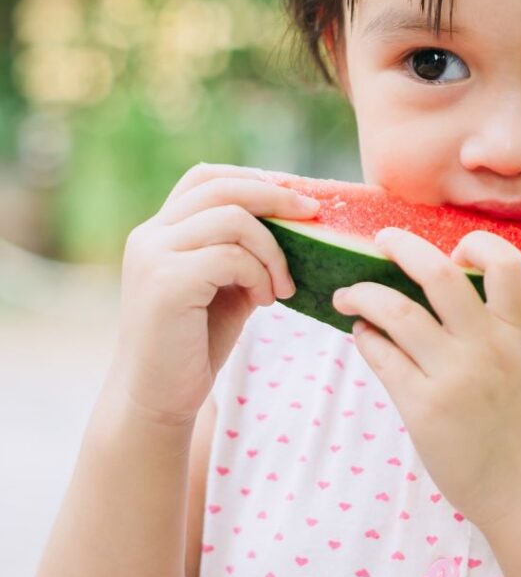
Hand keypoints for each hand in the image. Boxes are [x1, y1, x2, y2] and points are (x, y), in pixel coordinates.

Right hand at [107, 163, 320, 425]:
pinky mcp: (164, 284)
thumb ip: (247, 248)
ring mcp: (152, 257)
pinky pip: (230, 256)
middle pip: (221, 188)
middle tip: (314, 215)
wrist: (158, 399)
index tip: (295, 198)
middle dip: (276, 196)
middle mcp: (149, 235)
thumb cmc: (198, 341)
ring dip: (272, 250)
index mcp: (161, 229)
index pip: (206, 177)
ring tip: (281, 284)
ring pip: (232, 219)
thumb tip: (301, 214)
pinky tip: (264, 300)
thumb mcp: (229, 282)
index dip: (254, 179)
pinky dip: (259, 273)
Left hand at [333, 227, 520, 532]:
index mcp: (517, 331)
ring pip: (397, 312)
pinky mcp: (423, 408)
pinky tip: (362, 333)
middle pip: (438, 274)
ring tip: (349, 295)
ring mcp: (453, 377)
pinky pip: (382, 357)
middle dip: (402, 247)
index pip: (506, 265)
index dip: (478, 245)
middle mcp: (487, 347)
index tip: (454, 250)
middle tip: (382, 240)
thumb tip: (441, 282)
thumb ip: (493, 324)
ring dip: (364, 294)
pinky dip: (366, 337)